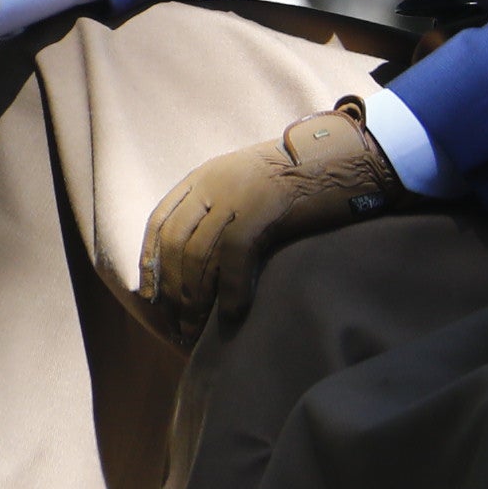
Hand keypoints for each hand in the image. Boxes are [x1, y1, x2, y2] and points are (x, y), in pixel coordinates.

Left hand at [137, 102, 396, 344]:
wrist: (336, 159)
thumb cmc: (296, 180)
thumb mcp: (244, 185)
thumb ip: (218, 210)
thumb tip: (198, 258)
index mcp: (203, 176)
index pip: (159, 221)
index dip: (150, 261)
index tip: (151, 296)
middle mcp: (212, 183)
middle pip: (174, 243)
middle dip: (172, 290)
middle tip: (178, 324)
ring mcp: (236, 194)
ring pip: (197, 254)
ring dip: (194, 298)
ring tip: (195, 329)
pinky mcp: (261, 208)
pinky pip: (234, 256)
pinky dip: (231, 288)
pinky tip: (233, 313)